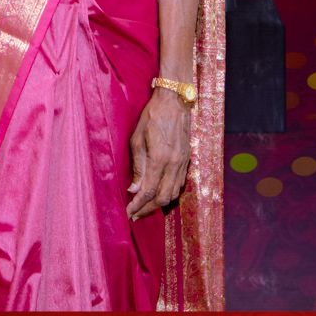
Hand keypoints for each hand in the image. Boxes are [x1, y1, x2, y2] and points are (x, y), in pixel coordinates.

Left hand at [126, 87, 191, 219]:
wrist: (175, 102)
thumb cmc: (152, 116)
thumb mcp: (137, 139)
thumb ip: (138, 166)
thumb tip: (134, 188)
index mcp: (160, 159)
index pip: (149, 191)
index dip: (138, 205)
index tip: (129, 212)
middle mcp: (175, 164)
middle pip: (163, 198)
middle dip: (148, 210)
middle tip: (135, 214)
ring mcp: (183, 163)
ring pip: (174, 194)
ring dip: (159, 204)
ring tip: (145, 208)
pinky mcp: (187, 161)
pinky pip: (179, 184)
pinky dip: (169, 194)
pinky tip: (159, 195)